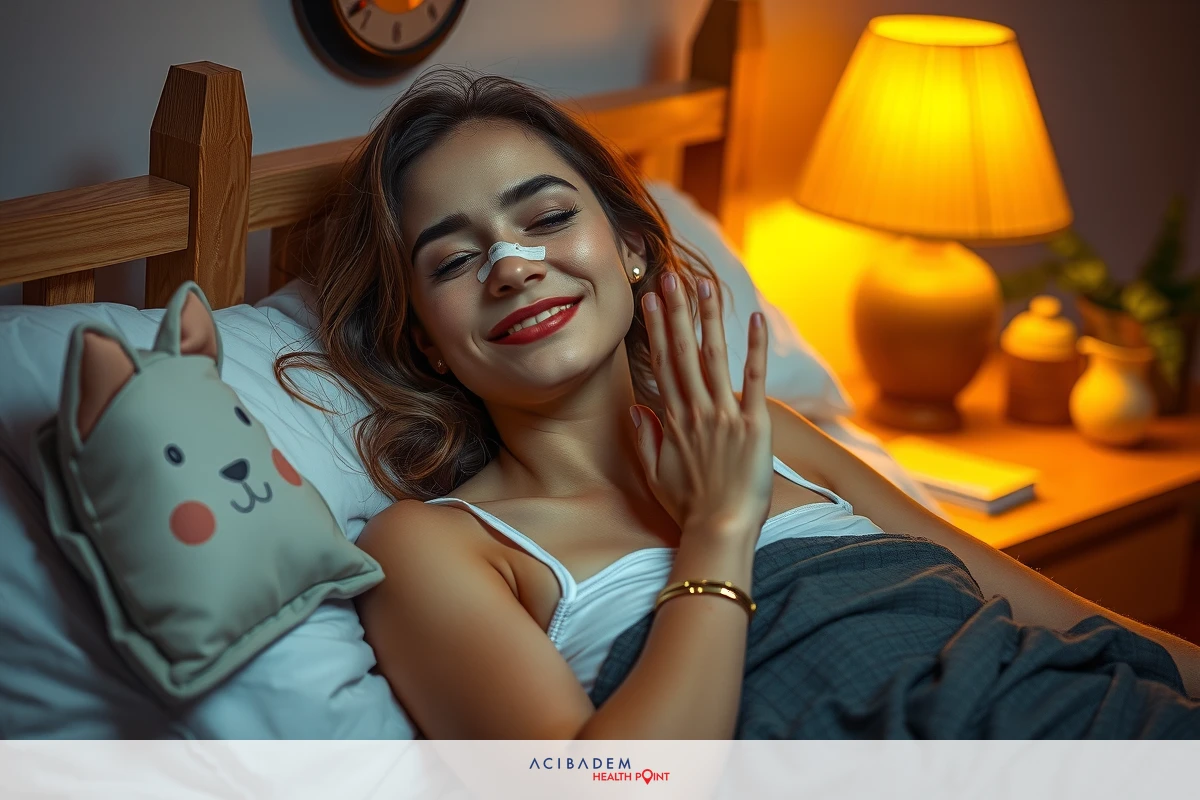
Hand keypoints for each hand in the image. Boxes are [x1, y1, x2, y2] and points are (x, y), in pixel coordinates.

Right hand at [629, 273, 772, 545]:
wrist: (720, 530)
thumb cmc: (689, 508)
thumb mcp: (656, 474)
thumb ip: (645, 438)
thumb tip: (636, 407)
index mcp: (674, 420)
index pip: (662, 364)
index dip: (657, 329)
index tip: (650, 300)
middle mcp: (696, 411)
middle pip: (683, 352)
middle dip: (677, 312)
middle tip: (670, 277)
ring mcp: (725, 416)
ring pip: (714, 357)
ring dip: (708, 319)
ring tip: (703, 286)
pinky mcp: (754, 425)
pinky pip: (754, 380)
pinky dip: (754, 349)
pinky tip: (754, 319)